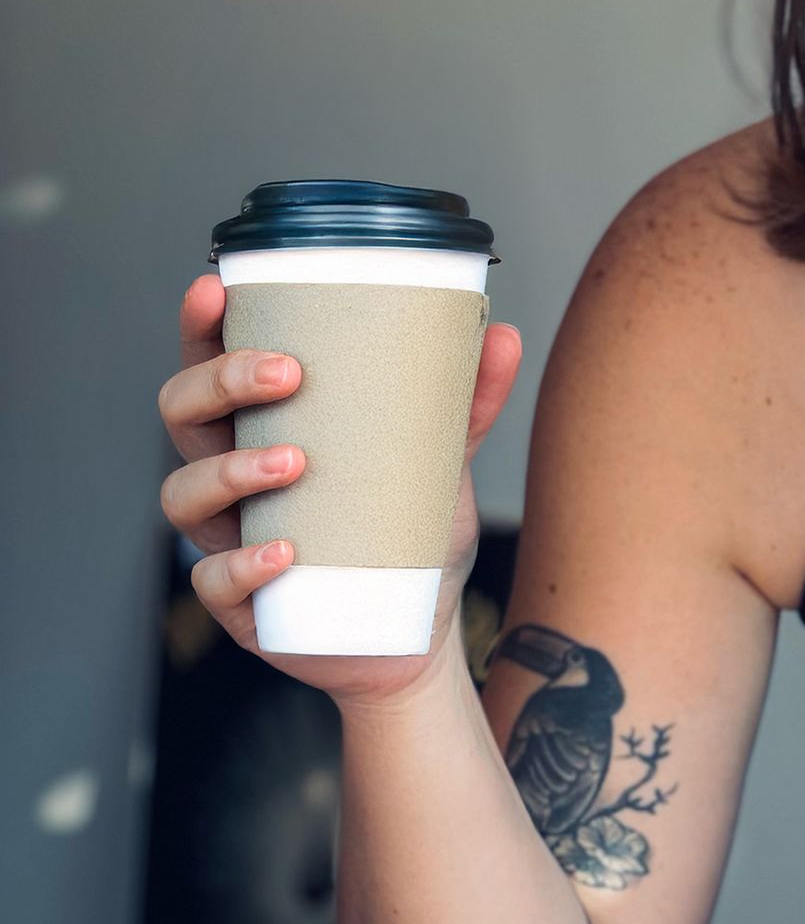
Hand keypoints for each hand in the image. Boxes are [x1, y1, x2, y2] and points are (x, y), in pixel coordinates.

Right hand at [157, 270, 523, 710]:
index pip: (207, 366)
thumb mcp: (438, 462)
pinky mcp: (238, 606)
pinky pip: (214, 581)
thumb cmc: (408, 535)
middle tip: (287, 374)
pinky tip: (283, 552)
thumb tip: (503, 334)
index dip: (198, 327)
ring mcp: (224, 541)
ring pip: (183, 495)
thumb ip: (466, 402)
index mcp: (257, 428)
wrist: (419, 635)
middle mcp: (227, 480)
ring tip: (293, 461)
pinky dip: (242, 563)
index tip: (214, 288)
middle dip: (220, 384)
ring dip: (230, 471)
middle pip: (181, 415)